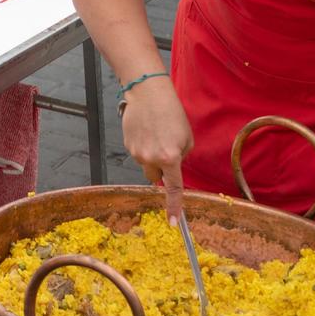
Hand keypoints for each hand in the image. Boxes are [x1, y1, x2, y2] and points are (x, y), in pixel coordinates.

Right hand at [120, 79, 191, 209]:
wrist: (147, 93)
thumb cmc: (171, 112)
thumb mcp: (187, 137)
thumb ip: (181, 156)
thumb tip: (172, 166)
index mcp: (170, 158)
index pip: (174, 188)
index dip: (174, 206)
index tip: (174, 222)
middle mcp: (151, 159)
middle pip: (155, 177)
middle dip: (161, 169)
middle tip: (167, 149)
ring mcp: (136, 153)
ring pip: (146, 163)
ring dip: (152, 154)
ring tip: (156, 131)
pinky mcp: (127, 145)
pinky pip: (138, 152)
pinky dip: (143, 145)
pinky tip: (147, 129)